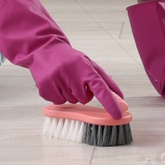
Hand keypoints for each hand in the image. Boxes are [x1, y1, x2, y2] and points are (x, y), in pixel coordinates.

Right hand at [0, 0, 123, 116]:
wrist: (44, 50)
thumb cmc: (70, 59)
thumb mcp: (89, 64)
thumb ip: (105, 81)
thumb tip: (120, 97)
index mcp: (84, 68)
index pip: (100, 88)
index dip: (110, 102)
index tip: (118, 114)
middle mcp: (71, 75)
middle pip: (84, 99)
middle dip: (82, 92)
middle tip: (75, 79)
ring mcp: (56, 82)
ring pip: (71, 101)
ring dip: (70, 93)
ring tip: (64, 78)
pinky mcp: (45, 89)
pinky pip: (58, 102)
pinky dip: (59, 95)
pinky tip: (55, 82)